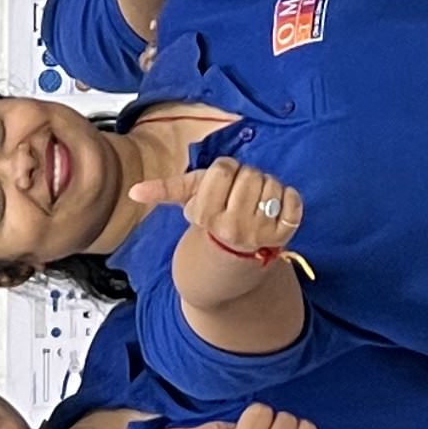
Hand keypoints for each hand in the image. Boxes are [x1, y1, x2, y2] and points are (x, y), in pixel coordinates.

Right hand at [131, 155, 303, 256]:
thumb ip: (164, 190)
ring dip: (266, 185)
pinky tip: (274, 206)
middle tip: (239, 193)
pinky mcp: (285, 234)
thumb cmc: (213, 219)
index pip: (223, 169)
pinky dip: (287, 197)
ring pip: (271, 183)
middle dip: (245, 177)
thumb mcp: (189, 201)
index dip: (224, 171)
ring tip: (255, 201)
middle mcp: (235, 226)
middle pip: (249, 174)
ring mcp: (262, 232)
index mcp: (209, 216)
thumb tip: (134, 191)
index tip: (222, 184)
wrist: (234, 259)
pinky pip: (293, 198)